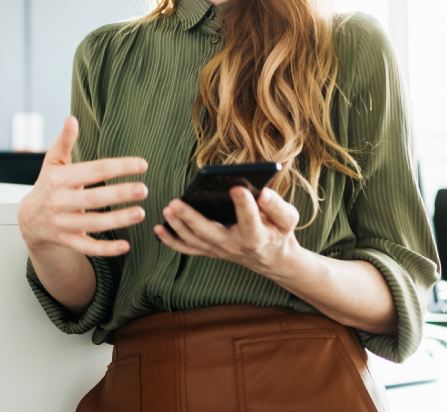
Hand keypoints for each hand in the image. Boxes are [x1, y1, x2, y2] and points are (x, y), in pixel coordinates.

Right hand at [17, 116, 149, 256]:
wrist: (29, 219)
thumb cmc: (48, 185)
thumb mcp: (53, 162)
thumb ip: (65, 141)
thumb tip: (72, 118)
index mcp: (60, 179)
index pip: (93, 170)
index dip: (118, 167)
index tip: (142, 164)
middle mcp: (60, 201)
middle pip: (94, 198)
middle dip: (119, 194)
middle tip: (144, 189)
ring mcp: (63, 223)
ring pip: (93, 224)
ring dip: (118, 220)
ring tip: (140, 213)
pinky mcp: (68, 241)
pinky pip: (88, 247)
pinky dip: (106, 249)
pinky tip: (126, 245)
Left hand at [153, 185, 301, 276]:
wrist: (271, 258)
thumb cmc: (278, 232)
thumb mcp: (287, 219)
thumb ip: (277, 207)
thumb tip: (263, 192)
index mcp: (257, 236)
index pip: (250, 219)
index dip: (244, 204)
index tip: (237, 187)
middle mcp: (234, 245)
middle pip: (210, 233)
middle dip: (191, 217)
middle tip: (176, 202)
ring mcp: (219, 250)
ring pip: (195, 240)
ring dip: (178, 226)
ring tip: (168, 208)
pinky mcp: (209, 250)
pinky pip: (188, 249)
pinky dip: (172, 241)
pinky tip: (158, 228)